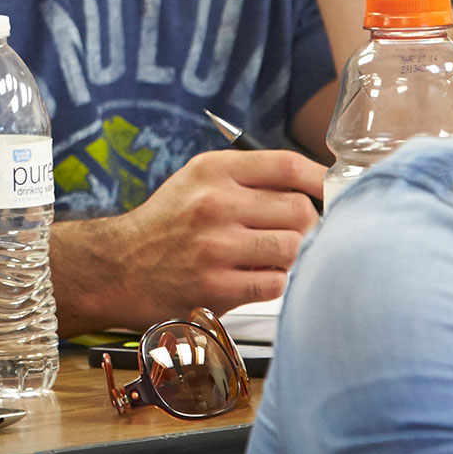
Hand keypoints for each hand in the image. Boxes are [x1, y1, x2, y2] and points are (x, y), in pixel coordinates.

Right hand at [87, 150, 322, 326]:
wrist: (117, 266)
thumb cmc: (166, 224)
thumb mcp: (197, 181)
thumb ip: (249, 178)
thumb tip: (314, 186)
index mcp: (212, 170)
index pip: (287, 166)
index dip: (322, 179)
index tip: (335, 190)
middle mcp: (214, 204)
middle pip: (300, 210)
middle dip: (308, 224)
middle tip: (296, 231)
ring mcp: (215, 247)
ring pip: (293, 247)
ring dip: (292, 254)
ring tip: (273, 255)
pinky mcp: (216, 287)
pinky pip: (276, 282)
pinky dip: (275, 281)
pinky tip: (256, 276)